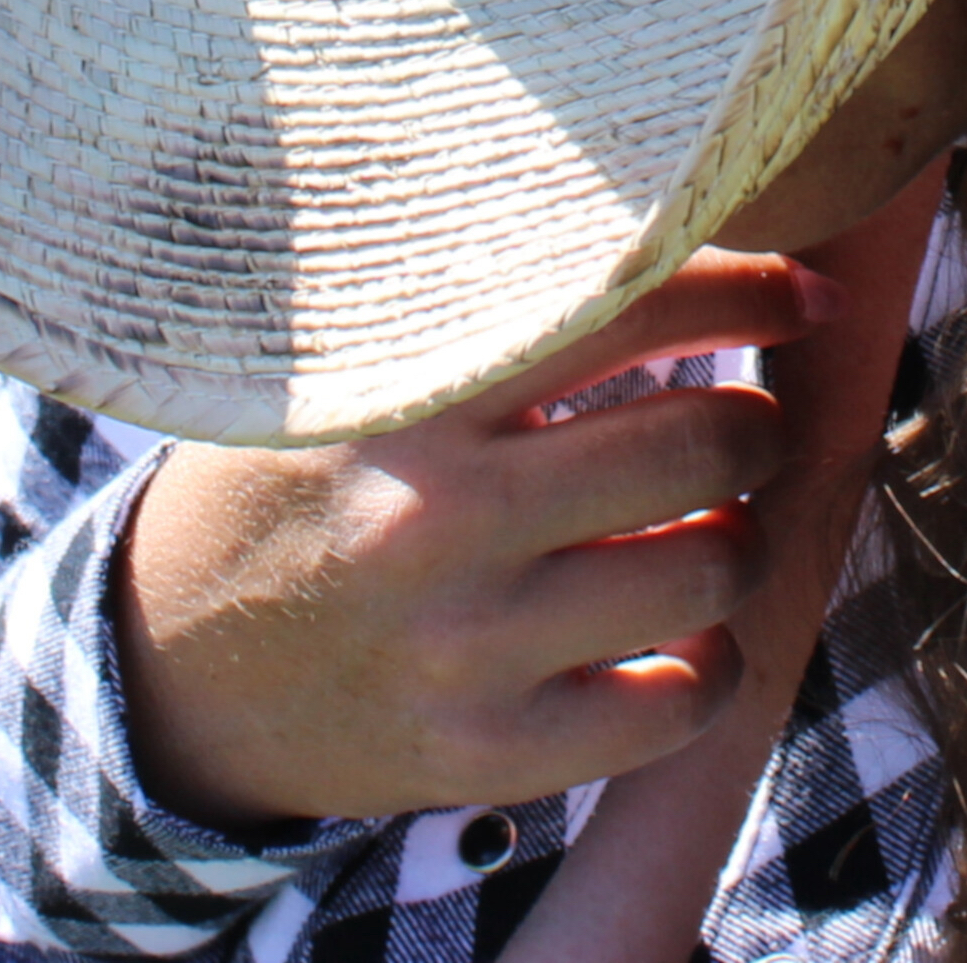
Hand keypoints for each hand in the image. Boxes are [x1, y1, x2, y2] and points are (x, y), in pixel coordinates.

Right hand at [112, 254, 832, 828]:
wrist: (168, 673)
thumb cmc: (293, 487)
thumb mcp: (347, 370)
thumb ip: (479, 303)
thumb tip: (660, 210)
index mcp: (411, 395)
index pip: (628, 308)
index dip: (744, 289)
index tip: (798, 293)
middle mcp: (440, 519)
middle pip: (700, 445)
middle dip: (759, 424)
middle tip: (747, 422)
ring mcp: (466, 648)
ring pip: (710, 572)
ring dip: (739, 539)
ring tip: (707, 525)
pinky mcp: (484, 756)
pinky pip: (676, 708)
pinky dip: (708, 665)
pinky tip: (676, 636)